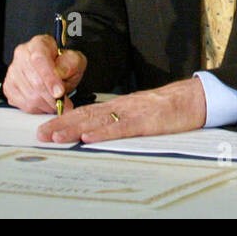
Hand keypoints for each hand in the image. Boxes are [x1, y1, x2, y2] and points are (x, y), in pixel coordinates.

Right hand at [3, 34, 85, 113]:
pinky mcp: (9, 88)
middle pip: (34, 81)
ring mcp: (13, 72)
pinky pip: (23, 104)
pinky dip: (37, 109)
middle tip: (64, 103)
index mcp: (38, 44)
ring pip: (29, 96)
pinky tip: (46, 104)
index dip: (50, 78)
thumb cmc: (63, 64)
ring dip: (46, 104)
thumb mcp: (75, 60)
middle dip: (52, 97)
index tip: (60, 92)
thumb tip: (61, 71)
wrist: (56, 70)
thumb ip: (71, 63)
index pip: (39, 59)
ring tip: (57, 104)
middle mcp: (22, 56)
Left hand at [36, 79, 206, 143]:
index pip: (87, 112)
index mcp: (122, 105)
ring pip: (99, 121)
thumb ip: (123, 118)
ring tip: (55, 136)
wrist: (196, 98)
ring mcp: (134, 114)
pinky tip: (88, 137)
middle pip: (87, 115)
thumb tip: (101, 128)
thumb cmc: (172, 107)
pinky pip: (121, 128)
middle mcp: (123, 107)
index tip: (46, 127)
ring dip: (74, 129)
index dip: (64, 119)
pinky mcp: (147, 123)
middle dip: (61, 124)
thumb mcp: (143, 111)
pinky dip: (103, 133)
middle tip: (40, 134)